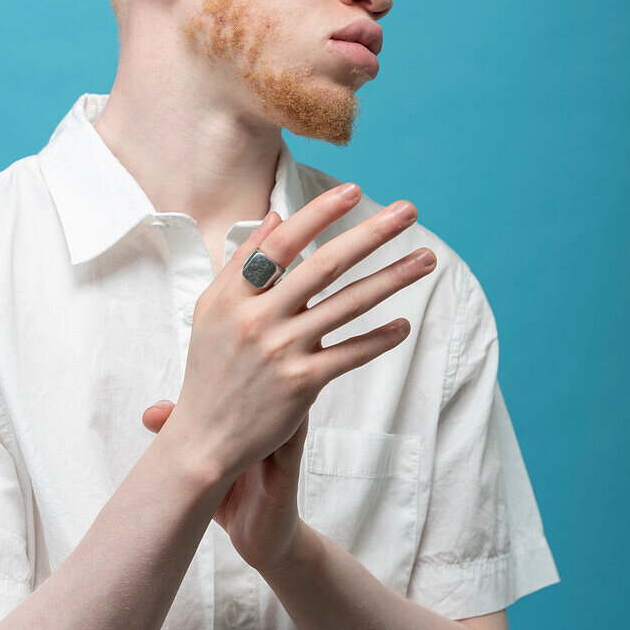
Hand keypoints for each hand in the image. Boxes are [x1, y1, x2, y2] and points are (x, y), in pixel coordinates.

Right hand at [143, 186, 436, 571]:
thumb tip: (275, 218)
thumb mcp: (213, 309)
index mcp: (234, 294)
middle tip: (407, 211)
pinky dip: (379, 339)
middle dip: (370, 234)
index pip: (281, 243)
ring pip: (346, 305)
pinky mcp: (302, 384)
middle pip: (323, 266)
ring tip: (426, 259)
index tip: (352, 191)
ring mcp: (281, 351)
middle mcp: (258, 318)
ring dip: (391, 278)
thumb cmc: (210, 368)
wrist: (203, 438)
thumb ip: (242, 261)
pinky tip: (404, 326)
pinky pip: (350, 354)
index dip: (318, 214)